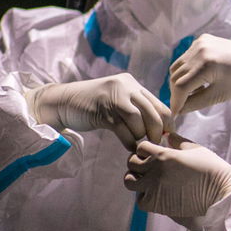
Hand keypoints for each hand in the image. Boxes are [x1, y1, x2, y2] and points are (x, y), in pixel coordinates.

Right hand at [24, 74, 172, 150]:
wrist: (64, 102)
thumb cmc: (94, 105)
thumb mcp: (118, 100)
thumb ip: (137, 107)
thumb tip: (160, 126)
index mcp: (132, 84)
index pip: (160, 105)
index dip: (167, 124)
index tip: (164, 137)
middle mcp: (126, 87)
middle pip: (154, 113)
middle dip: (157, 133)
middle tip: (154, 144)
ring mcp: (114, 98)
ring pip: (139, 121)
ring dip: (141, 137)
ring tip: (137, 144)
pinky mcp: (103, 111)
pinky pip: (123, 130)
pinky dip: (129, 141)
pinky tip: (128, 146)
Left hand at [124, 133, 230, 217]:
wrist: (221, 194)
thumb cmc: (212, 169)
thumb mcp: (196, 149)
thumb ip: (178, 141)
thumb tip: (168, 136)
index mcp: (163, 154)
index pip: (140, 147)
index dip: (146, 149)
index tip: (154, 153)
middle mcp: (154, 171)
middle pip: (131, 163)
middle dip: (138, 162)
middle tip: (149, 166)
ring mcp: (154, 189)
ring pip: (130, 182)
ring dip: (137, 179)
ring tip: (149, 181)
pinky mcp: (158, 205)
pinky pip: (140, 200)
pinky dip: (145, 197)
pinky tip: (156, 194)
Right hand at [169, 28, 230, 115]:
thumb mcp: (219, 95)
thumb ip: (196, 103)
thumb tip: (178, 110)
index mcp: (205, 64)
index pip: (180, 86)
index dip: (176, 102)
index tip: (176, 114)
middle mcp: (199, 50)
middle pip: (176, 76)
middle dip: (176, 93)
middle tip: (182, 105)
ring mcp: (199, 43)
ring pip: (177, 67)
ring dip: (179, 82)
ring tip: (191, 93)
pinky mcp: (200, 40)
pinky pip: (185, 58)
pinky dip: (186, 71)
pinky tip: (197, 79)